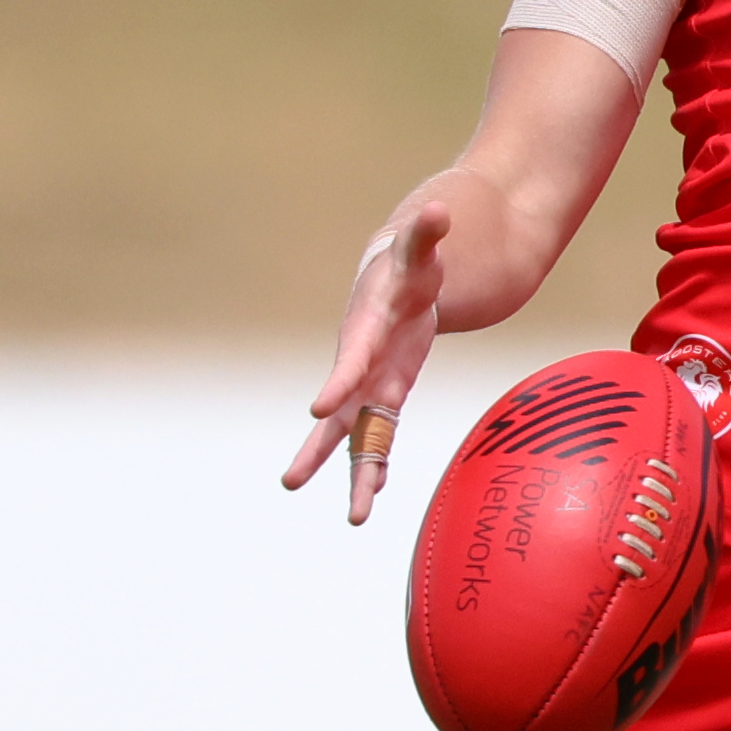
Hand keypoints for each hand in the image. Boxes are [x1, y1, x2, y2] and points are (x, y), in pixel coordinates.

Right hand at [280, 178, 477, 516]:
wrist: (398, 278)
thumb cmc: (409, 262)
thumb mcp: (420, 248)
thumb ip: (426, 233)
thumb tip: (440, 211)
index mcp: (365, 329)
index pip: (351, 359)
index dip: (338, 381)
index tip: (316, 409)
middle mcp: (360, 366)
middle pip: (337, 416)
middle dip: (317, 450)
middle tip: (290, 482)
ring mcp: (372, 386)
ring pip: (358, 440)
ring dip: (357, 477)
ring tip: (355, 520)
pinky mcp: (389, 397)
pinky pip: (381, 438)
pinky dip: (378, 464)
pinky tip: (373, 496)